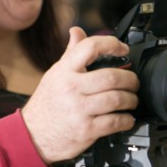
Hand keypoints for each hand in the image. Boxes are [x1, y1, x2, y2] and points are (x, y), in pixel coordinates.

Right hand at [21, 27, 138, 164]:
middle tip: (134, 82)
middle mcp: (72, 88)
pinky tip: (126, 118)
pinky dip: (126, 120)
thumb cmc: (46, 103)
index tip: (123, 49)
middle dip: (130, 79)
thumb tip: (77, 31)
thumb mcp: (55, 75)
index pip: (90, 47)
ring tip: (132, 100)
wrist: (32, 135)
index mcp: (65, 71)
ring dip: (131, 100)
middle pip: (111, 76)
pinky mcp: (86, 129)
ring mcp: (79, 109)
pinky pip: (115, 121)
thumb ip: (70, 54)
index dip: (111, 44)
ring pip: (117, 99)